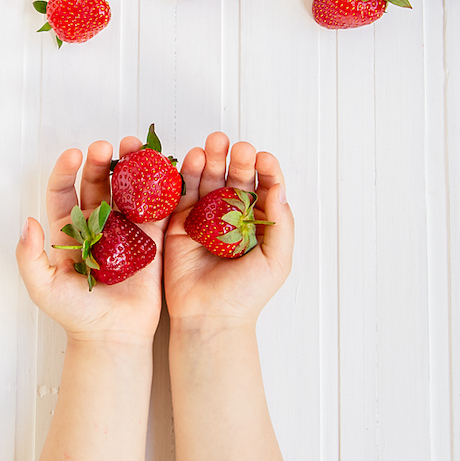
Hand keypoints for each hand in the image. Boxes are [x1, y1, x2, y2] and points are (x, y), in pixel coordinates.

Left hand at [16, 139, 166, 345]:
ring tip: (136, 147)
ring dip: (131, 167)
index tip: (74, 154)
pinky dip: (159, 188)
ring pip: (127, 189)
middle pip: (97, 183)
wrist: (112, 337)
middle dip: (101, 162)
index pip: (64, 191)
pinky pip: (156, 209)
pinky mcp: (151, 240)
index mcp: (69, 230)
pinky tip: (162, 170)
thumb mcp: (42, 286)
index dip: (67, 170)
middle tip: (107, 146)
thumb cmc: (75, 314)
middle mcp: (97, 224)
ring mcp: (125, 230)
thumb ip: (29, 255)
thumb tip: (28, 221)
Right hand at [163, 132, 293, 332]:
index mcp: (257, 222)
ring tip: (213, 142)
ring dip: (211, 158)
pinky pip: (182, 193)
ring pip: (208, 179)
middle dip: (237, 159)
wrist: (210, 317)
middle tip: (238, 147)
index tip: (264, 158)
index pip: (263, 187)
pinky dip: (185, 174)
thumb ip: (280, 223)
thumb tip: (279, 188)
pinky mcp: (179, 223)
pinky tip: (192, 158)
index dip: (265, 169)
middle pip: (234, 178)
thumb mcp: (277, 260)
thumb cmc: (246, 294)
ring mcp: (204, 218)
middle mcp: (230, 216)